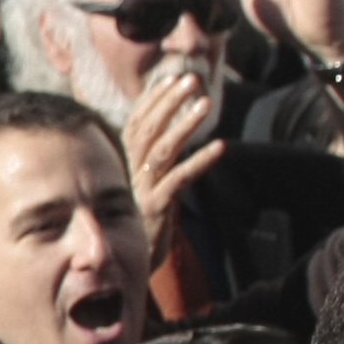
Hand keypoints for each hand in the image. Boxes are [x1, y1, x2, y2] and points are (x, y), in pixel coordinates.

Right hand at [120, 66, 227, 269]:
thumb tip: (162, 138)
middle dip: (169, 100)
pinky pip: (178, 180)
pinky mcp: (154, 208)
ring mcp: (139, 189)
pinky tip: (221, 148)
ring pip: (161, 149)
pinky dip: (199, 162)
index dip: (153, 99)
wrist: (124, 266)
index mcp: (123, 165)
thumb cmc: (136, 225)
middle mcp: (127, 173)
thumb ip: (147, 164)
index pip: (136, 123)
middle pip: (146, 129)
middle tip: (192, 78)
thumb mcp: (138, 188)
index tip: (173, 77)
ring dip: (184, 123)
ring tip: (206, 103)